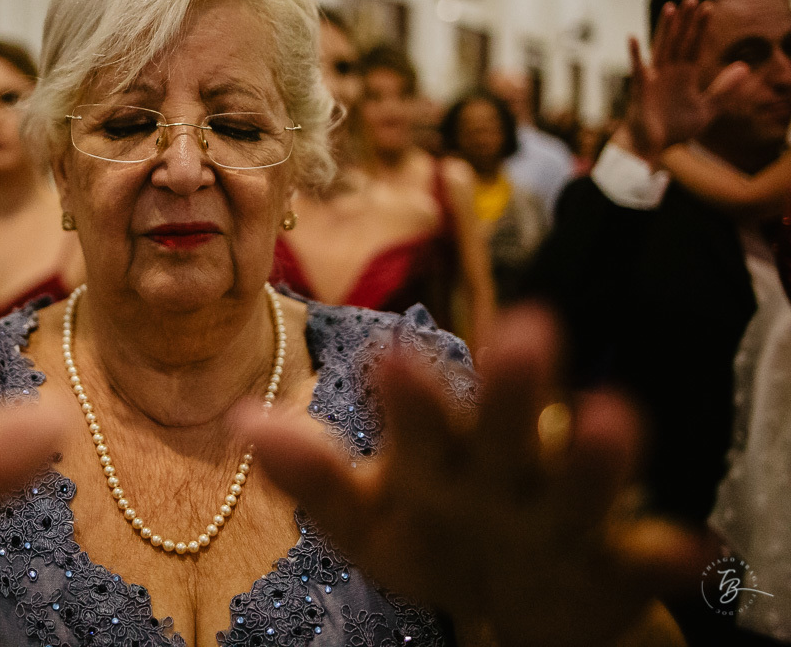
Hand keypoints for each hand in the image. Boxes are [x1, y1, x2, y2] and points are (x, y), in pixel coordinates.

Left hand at [242, 307, 712, 646]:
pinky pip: (642, 559)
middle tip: (525, 328)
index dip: (408, 392)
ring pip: (580, 482)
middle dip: (513, 388)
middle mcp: (504, 471)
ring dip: (596, 454)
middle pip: (508, 429)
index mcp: (441, 456)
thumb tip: (238, 421)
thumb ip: (312, 476)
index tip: (388, 349)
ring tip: (609, 414)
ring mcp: (561, 515)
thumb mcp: (367, 518)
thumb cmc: (433, 536)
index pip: (422, 418)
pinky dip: (664, 553)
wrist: (518, 599)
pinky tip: (688, 547)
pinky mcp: (613, 562)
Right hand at [622, 0, 747, 159]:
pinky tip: (633, 38)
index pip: (695, 46)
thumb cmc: (673, 130)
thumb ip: (724, 89)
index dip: (701, 28)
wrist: (651, 148)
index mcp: (684, 76)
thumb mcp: (706, 110)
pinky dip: (635, 54)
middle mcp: (669, 73)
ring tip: (671, 8)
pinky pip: (637, 69)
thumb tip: (744, 67)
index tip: (709, 7)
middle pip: (679, 41)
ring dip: (666, 29)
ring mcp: (653, 79)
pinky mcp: (640, 89)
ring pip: (662, 48)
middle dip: (686, 20)